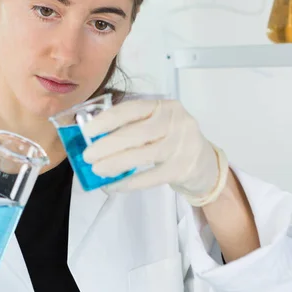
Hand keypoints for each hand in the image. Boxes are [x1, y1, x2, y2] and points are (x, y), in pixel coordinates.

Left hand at [82, 99, 228, 205]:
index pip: (131, 109)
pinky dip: (130, 182)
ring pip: (142, 155)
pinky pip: (151, 176)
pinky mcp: (183, 168)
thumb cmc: (170, 140)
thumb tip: (94, 140)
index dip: (106, 120)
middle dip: (107, 145)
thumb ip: (131, 127)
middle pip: (135, 133)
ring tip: (96, 170)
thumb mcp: (155, 125)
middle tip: (87, 156)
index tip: (87, 132)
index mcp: (163, 106)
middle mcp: (175, 121)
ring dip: (115, 164)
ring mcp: (181, 145)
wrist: (205, 164)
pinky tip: (114, 185)